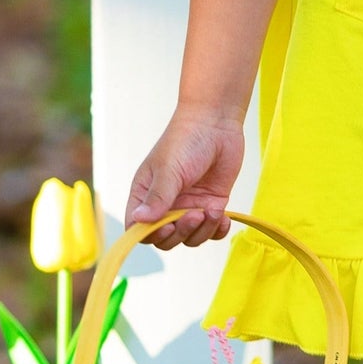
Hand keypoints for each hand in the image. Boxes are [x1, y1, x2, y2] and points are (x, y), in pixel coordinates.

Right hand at [126, 105, 244, 249]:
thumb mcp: (169, 169)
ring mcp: (189, 206)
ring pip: (191, 237)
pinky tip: (224, 219)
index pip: (139, 229)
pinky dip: (217, 230)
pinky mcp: (211, 205)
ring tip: (212, 211)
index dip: (151, 235)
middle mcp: (166, 205)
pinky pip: (211, 230)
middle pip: (166, 239)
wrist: (216, 124)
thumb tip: (138, 220)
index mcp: (146, 196)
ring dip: (202, 231)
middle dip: (181, 233)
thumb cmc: (185, 141)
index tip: (167, 226)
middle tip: (195, 215)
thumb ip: (158, 197)